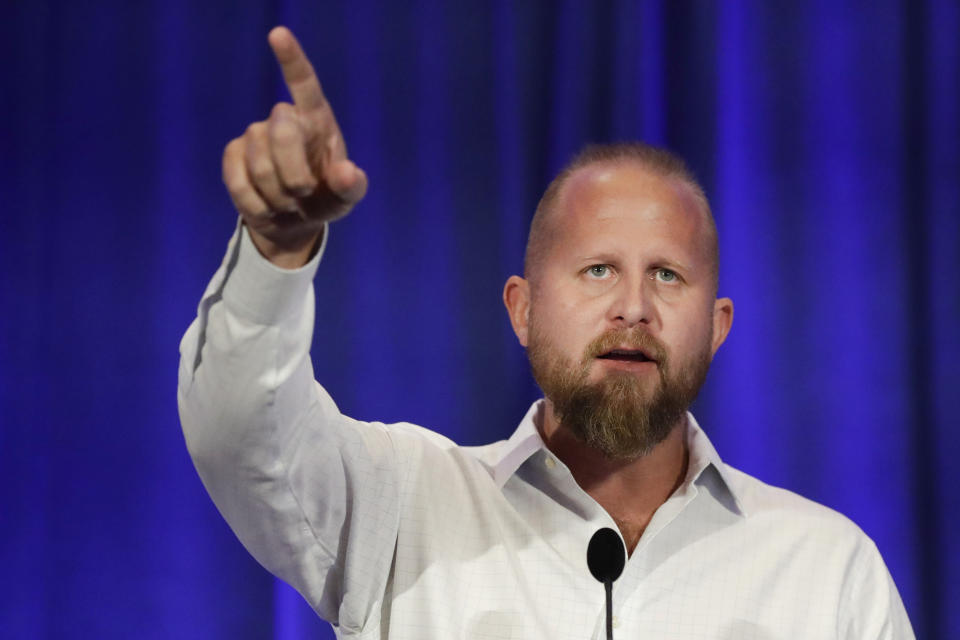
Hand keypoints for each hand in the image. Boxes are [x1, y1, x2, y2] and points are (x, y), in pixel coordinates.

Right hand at [222, 26, 367, 267]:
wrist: (293, 221)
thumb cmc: (325, 197)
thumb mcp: (346, 197)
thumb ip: (351, 186)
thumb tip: (348, 173)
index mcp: (317, 120)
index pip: (305, 84)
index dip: (292, 60)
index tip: (279, 34)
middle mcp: (284, 120)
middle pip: (282, 132)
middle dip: (294, 173)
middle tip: (304, 194)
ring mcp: (254, 135)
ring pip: (261, 164)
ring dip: (278, 196)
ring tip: (288, 202)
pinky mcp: (233, 155)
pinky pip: (239, 182)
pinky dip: (258, 205)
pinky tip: (268, 207)